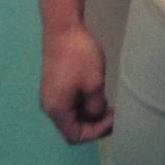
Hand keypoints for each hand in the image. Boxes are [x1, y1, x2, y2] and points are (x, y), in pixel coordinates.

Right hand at [40, 24, 113, 143]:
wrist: (63, 28)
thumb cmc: (78, 56)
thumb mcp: (94, 84)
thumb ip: (96, 107)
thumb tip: (96, 114)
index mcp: (57, 109)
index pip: (74, 136)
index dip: (95, 132)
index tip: (112, 119)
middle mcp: (50, 105)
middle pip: (72, 127)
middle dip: (94, 124)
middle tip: (113, 114)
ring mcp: (52, 94)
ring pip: (72, 114)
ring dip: (90, 113)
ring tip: (108, 104)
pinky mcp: (55, 84)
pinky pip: (70, 102)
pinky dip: (84, 103)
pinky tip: (98, 94)